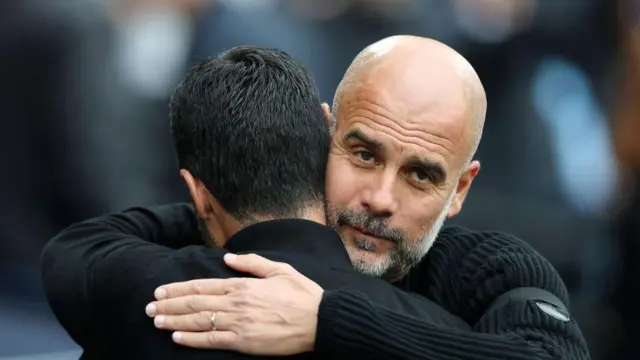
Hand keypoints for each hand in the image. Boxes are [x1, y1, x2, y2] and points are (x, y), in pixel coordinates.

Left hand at [145, 253, 323, 354]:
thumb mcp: (279, 269)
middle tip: (149, 306)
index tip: (161, 290)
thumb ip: (251, 262)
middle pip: (195, 303)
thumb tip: (227, 258)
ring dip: (174, 321)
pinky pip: (212, 340)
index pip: (202, 286)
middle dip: (169, 304)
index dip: (179, 288)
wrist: (320, 321)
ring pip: (198, 321)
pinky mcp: (244, 342)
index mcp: (243, 285)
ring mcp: (238, 324)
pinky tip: (176, 338)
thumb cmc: (302, 294)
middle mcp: (236, 303)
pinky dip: (192, 339)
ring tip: (155, 320)